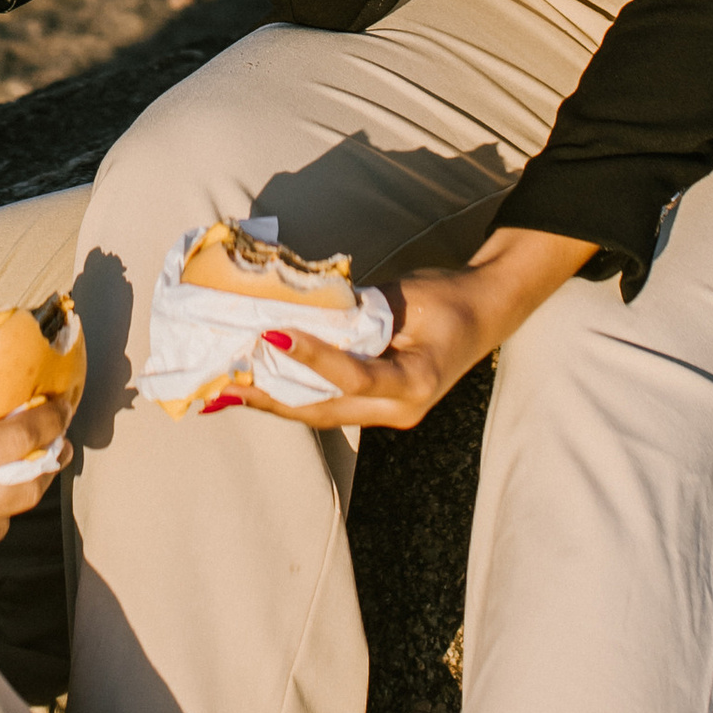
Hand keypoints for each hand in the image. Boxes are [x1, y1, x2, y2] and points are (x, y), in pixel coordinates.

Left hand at [224, 227, 595, 435]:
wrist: (485, 312)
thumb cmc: (448, 298)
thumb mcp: (406, 297)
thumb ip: (358, 312)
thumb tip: (302, 313)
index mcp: (416, 382)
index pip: (353, 377)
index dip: (310, 358)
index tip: (271, 334)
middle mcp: (400, 410)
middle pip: (325, 409)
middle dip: (272, 395)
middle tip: (226, 380)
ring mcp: (387, 414)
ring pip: (320, 413)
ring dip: (274, 400)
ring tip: (227, 390)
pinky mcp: (376, 407)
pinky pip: (327, 404)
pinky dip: (291, 394)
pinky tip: (256, 387)